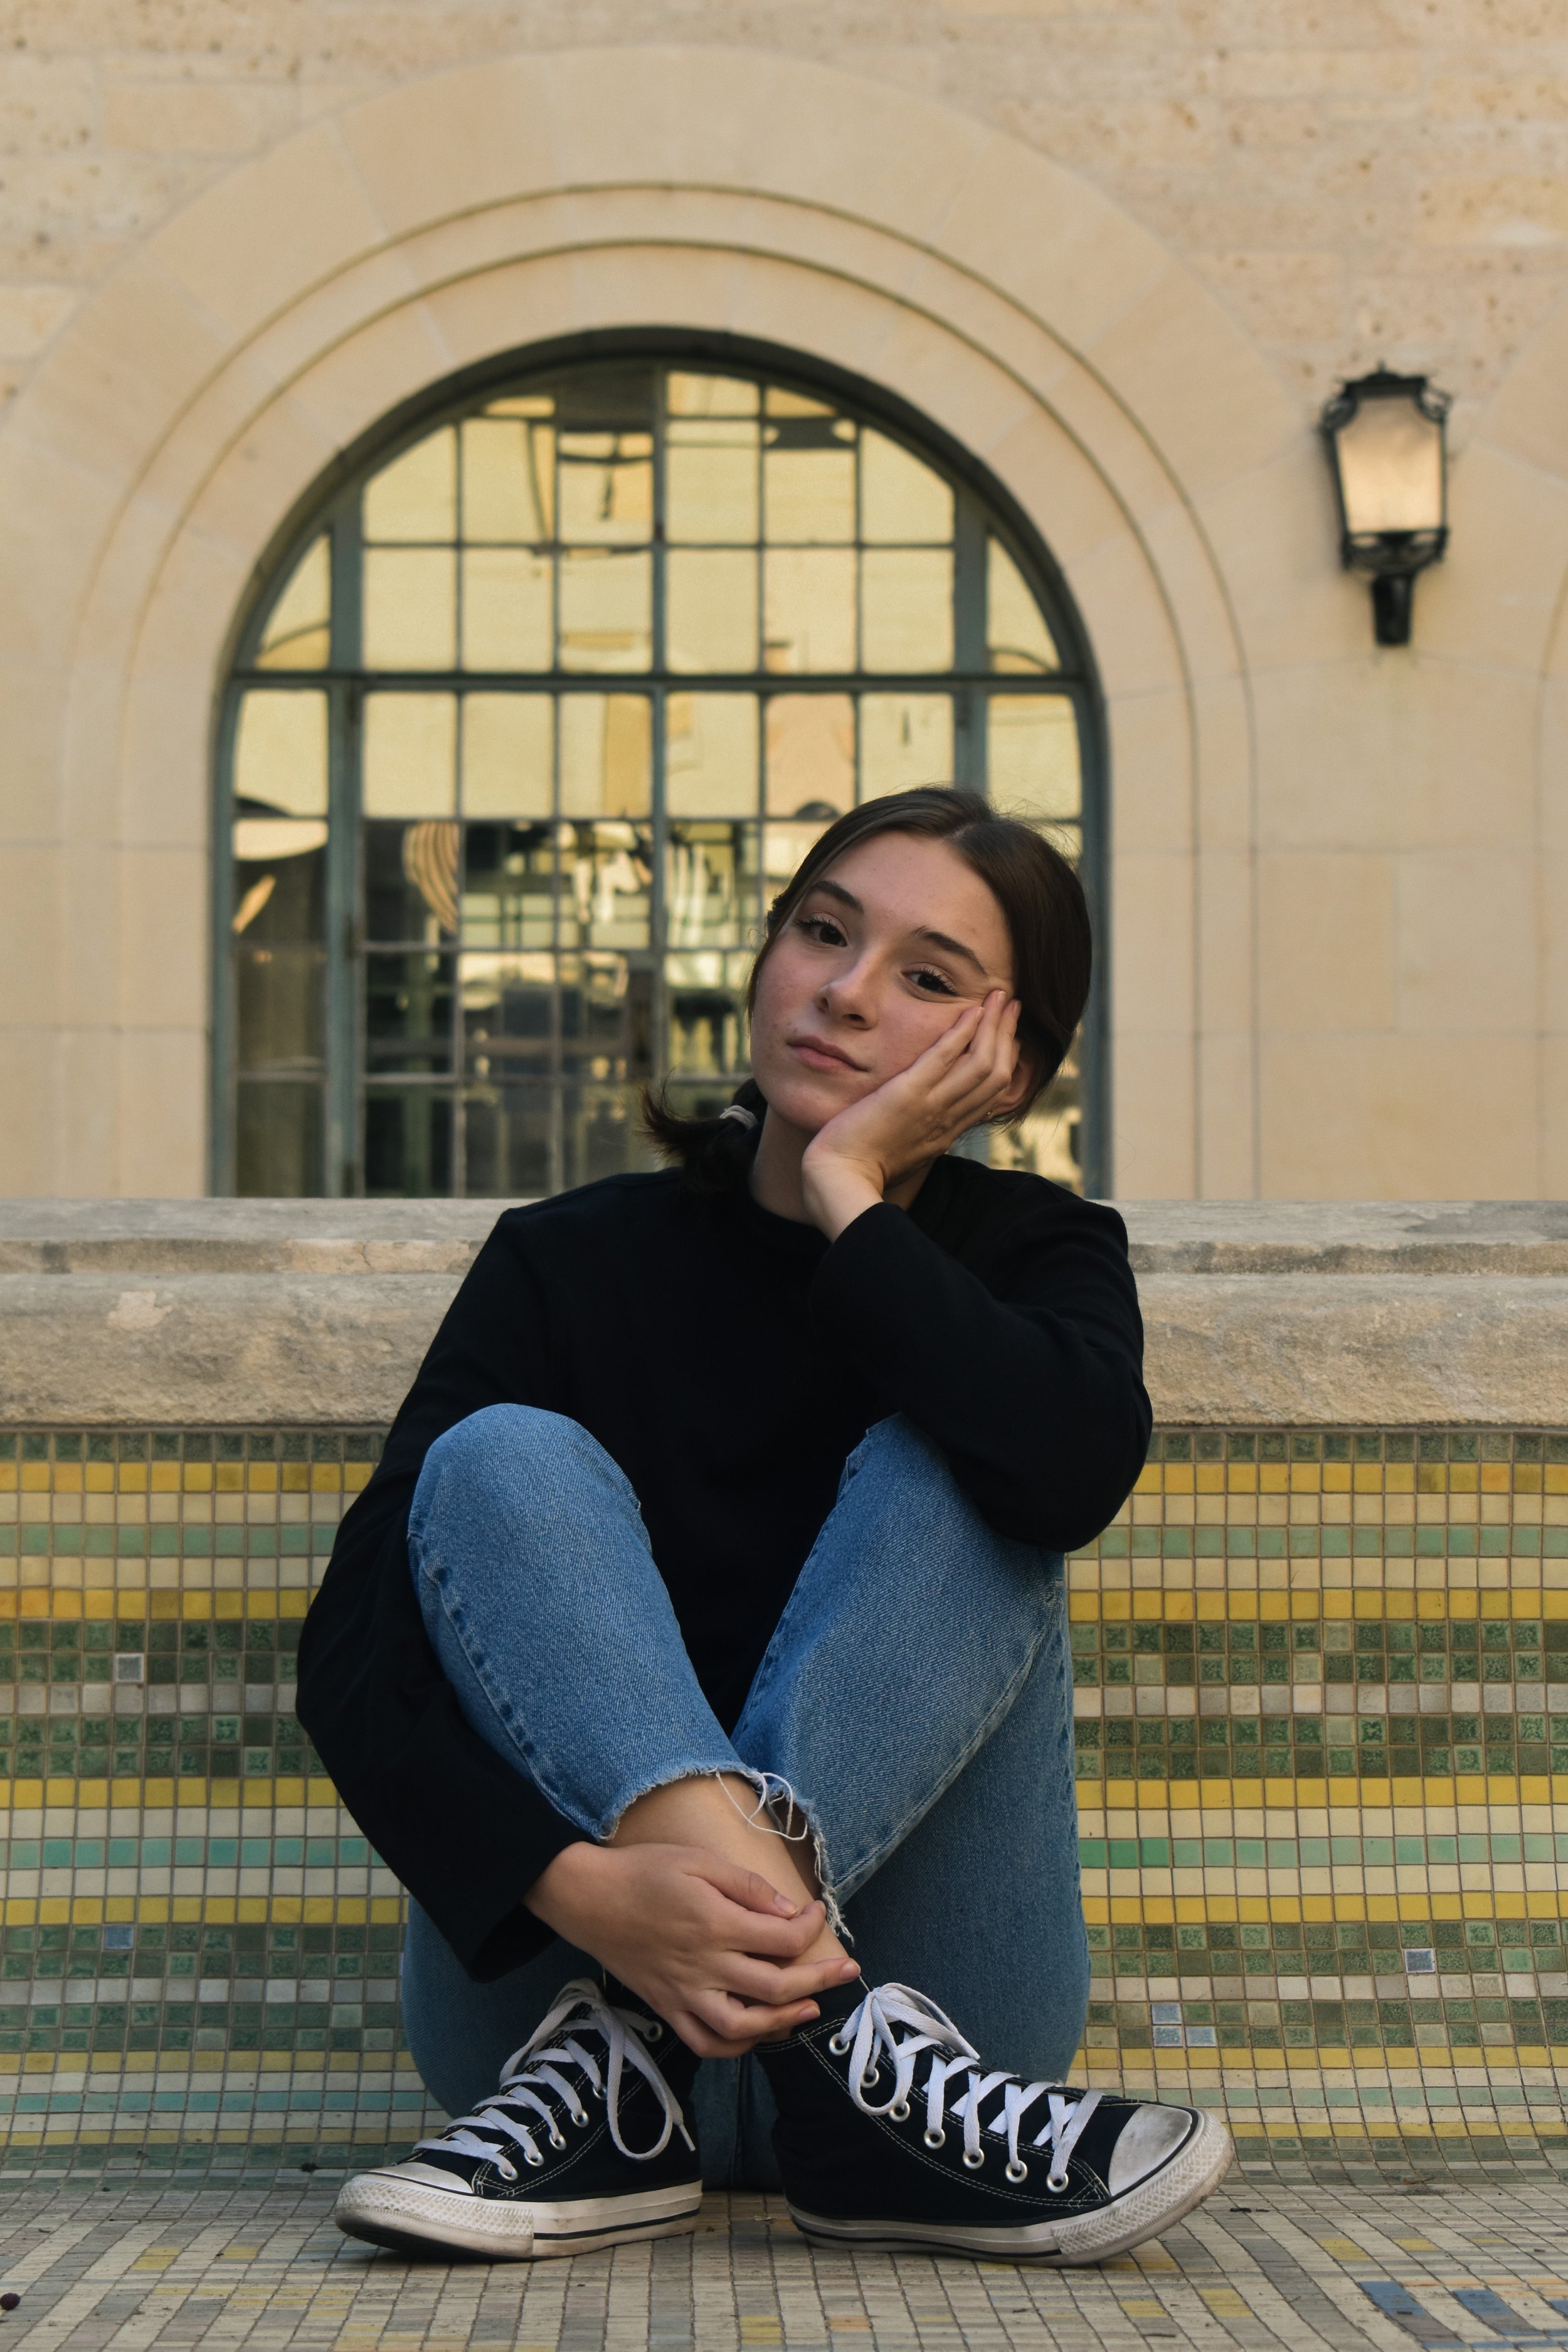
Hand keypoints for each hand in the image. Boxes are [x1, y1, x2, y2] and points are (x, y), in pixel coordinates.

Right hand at [525, 1841, 859, 2057]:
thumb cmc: (643, 1870)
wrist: (587, 1897)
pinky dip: (735, 2046)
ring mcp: (683, 1993)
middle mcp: (702, 1966)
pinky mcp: (665, 2007)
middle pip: (775, 1987)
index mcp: (714, 1924)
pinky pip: (704, 2041)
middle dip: (819, 1979)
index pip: (782, 1939)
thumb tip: (788, 1911)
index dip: (811, 1928)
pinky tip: (756, 2033)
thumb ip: (746, 1886)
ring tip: (809, 2009)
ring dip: (782, 2023)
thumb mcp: (698, 1859)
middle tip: (846, 1969)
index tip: (817, 1911)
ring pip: (742, 2027)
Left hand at [800, 991, 1022, 1238]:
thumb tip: (918, 1126)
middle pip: (995, 1076)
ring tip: (1000, 997)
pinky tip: (972, 1010)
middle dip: (1007, 1038)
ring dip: (994, 1027)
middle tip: (1013, 1007)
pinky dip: (962, 1033)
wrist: (839, 1181)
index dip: (1004, 1063)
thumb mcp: (900, 1154)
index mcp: (946, 1134)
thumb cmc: (858, 1170)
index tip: (1009, 1039)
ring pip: (981, 1065)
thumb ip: (916, 1135)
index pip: (989, 1096)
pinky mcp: (907, 1095)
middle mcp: (948, 1121)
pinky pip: (944, 1059)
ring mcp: (931, 1108)